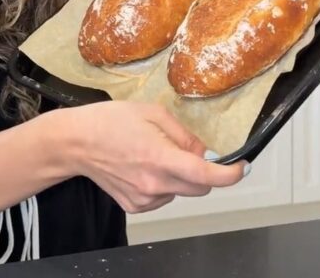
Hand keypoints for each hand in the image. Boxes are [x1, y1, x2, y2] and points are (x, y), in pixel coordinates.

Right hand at [67, 102, 245, 213]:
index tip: (243, 168)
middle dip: (206, 171)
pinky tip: (145, 166)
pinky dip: (165, 183)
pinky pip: (164, 196)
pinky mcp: (135, 206)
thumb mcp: (154, 113)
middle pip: (200, 187)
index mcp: (160, 158)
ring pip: (182, 192)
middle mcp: (154, 184)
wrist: (76, 142)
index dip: (230, 175)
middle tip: (190, 149)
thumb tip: (207, 153)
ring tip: (157, 152)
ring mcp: (144, 199)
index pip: (205, 175)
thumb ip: (184, 135)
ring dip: (183, 176)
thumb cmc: (112, 120)